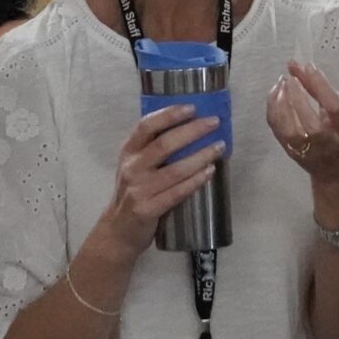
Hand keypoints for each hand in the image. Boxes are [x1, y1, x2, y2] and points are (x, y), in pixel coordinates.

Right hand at [94, 103, 223, 256]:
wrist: (119, 230)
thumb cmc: (134, 192)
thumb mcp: (135, 165)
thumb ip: (152, 148)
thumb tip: (190, 126)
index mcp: (128, 151)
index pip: (146, 126)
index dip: (169, 115)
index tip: (192, 108)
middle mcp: (132, 167)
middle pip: (163, 145)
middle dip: (192, 131)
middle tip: (214, 123)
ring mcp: (139, 189)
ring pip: (175, 170)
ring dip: (200, 156)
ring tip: (219, 147)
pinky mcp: (147, 209)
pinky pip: (177, 193)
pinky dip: (195, 181)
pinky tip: (210, 172)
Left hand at [271, 60, 338, 228]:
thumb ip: (331, 102)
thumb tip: (307, 72)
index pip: (333, 106)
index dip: (319, 85)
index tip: (308, 66)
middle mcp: (325, 142)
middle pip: (307, 117)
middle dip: (296, 93)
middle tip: (291, 74)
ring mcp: (305, 149)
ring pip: (286, 124)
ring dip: (280, 100)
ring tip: (281, 82)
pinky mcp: (290, 151)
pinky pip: (276, 128)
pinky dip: (272, 109)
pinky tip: (275, 95)